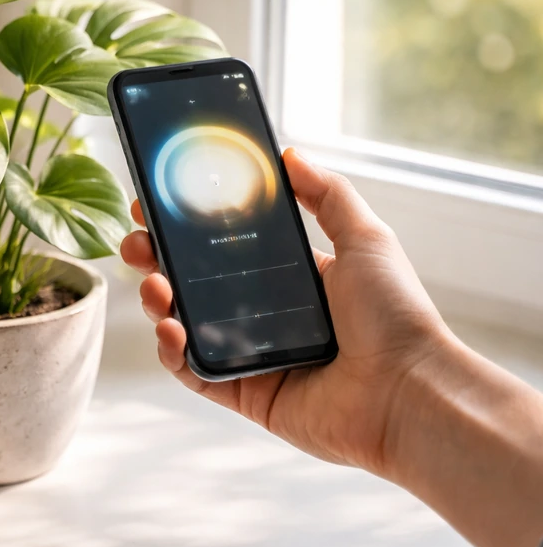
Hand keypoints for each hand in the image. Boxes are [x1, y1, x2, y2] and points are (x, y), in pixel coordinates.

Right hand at [120, 147, 456, 475]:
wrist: (409, 392)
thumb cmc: (395, 316)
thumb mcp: (365, 238)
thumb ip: (328, 194)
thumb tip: (290, 153)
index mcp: (286, 277)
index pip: (221, 246)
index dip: (184, 226)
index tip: (154, 204)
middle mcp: (262, 314)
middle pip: (190, 282)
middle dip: (155, 260)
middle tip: (137, 243)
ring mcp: (249, 354)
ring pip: (183, 324)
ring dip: (157, 301)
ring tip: (154, 286)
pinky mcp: (243, 392)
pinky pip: (192, 371)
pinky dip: (172, 352)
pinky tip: (170, 329)